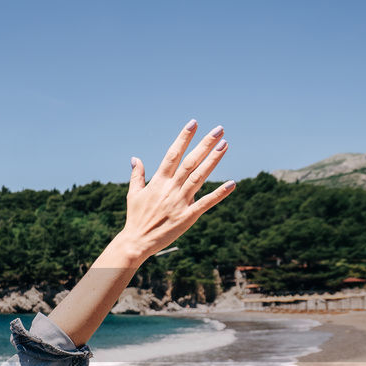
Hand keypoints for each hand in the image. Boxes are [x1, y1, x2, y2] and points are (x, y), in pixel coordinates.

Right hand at [114, 119, 233, 259]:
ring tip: (225, 145)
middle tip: (219, 129)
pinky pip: (205, 203)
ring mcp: (180, 202)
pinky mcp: (187, 217)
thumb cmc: (136, 218)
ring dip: (213, 161)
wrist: (136, 242)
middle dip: (205, 144)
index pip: (173, 154)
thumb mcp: (133, 194)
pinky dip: (219, 194)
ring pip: (199, 177)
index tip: (194, 123)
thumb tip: (135, 158)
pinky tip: (232, 184)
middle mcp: (170, 189)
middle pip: (190, 162)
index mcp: (158, 182)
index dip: (184, 138)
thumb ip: (137, 175)